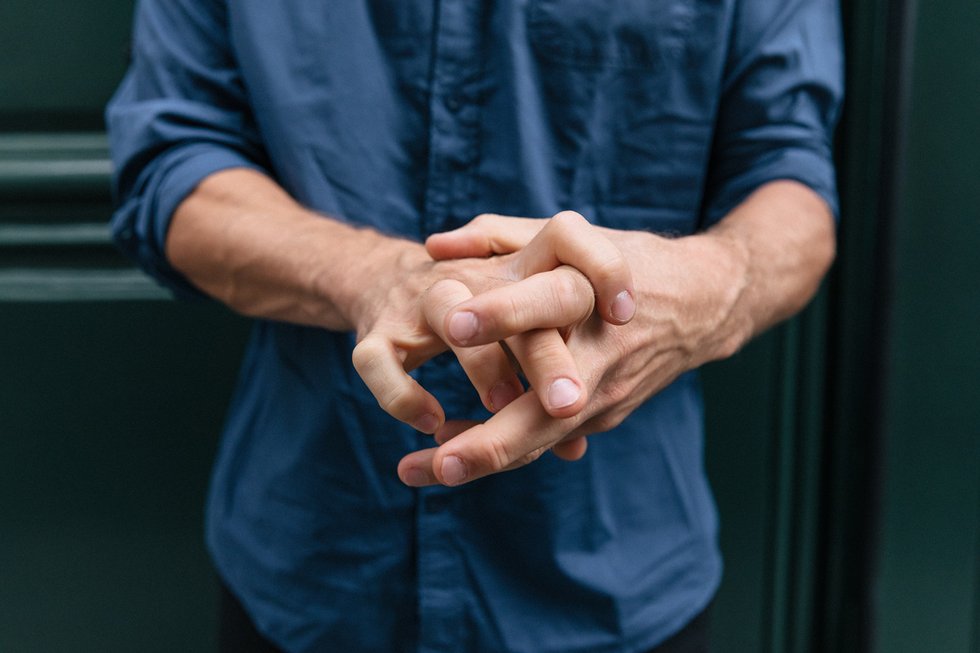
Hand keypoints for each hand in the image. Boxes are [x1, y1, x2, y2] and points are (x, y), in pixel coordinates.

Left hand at [397, 214, 754, 485]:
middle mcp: (603, 355)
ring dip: (482, 459)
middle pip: (550, 408)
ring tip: (414, 472)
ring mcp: (606, 394)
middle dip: (492, 440)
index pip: (549, 302)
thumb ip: (501, 236)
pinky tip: (447, 456)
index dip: (503, 313)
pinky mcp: (603, 414)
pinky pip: (546, 439)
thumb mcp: (574, 236)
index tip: (453, 325)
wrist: (706, 303)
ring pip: (542, 438)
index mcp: (594, 295)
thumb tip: (434, 245)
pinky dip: (499, 450)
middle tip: (437, 463)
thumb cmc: (630, 260)